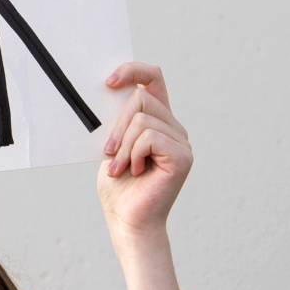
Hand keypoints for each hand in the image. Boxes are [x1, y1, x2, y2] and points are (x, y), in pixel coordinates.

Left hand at [96, 62, 191, 241]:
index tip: (107, 82)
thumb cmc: (117, 185)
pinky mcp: (182, 156)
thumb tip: (109, 90)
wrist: (127, 219)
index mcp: (158, 120)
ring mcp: (181, 141)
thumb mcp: (113, 144)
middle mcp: (174, 127)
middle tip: (109, 153)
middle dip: (117, 125)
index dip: (133, 70)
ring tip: (119, 168)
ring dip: (122, 146)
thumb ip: (118, 120)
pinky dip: (133, 154)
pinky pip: (149, 137)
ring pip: (141, 119)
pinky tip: (134, 172)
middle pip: (141, 97)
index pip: (153, 78)